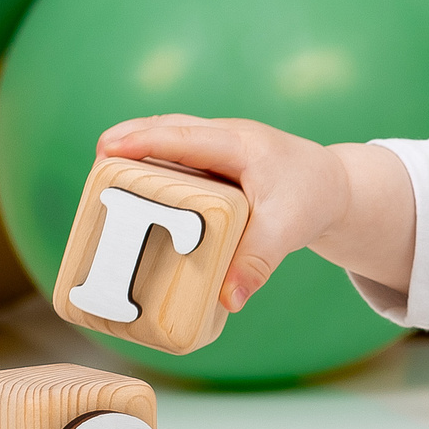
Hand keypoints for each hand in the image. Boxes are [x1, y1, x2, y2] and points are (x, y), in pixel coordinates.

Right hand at [96, 115, 416, 309]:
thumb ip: (257, 263)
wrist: (331, 187)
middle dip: (130, 138)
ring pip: (170, 136)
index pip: (187, 136)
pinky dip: (150, 162)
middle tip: (97, 161)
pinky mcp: (213, 160)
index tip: (109, 148)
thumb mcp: (288, 232)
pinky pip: (175, 153)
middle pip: (170, 127)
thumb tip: (229, 301)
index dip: (147, 140)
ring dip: (136, 149)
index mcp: (242, 146)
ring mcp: (219, 144)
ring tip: (101, 177)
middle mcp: (226, 137)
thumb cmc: (308, 200)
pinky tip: (128, 188)